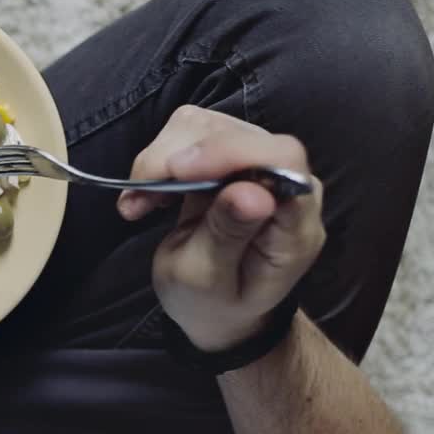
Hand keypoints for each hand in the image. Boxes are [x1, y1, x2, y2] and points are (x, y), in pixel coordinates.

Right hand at [118, 106, 325, 350]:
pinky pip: (187, 133)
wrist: (213, 306)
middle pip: (234, 133)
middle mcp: (284, 181)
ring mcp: (255, 164)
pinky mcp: (227, 156)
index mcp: (295, 220)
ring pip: (203, 126)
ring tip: (138, 205)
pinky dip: (155, 160)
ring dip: (158, 161)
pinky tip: (145, 195)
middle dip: (175, 160)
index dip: (230, 151)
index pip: (281, 157)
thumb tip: (251, 193)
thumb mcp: (208, 281)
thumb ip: (228, 235)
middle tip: (138, 203)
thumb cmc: (213, 302)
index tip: (177, 171)